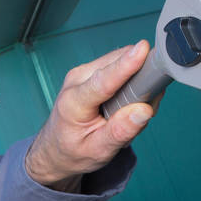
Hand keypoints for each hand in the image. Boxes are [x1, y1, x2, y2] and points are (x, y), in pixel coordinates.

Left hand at [25, 42, 163, 189]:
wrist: (55, 149)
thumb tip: (144, 110)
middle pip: (118, 64)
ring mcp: (83, 72)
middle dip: (140, 82)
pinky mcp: (91, 70)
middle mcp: (76, 80)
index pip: (104, 81)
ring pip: (121, 60)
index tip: (143, 49)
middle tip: (140, 113)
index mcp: (74, 103)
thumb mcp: (98, 151)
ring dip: (135, 82)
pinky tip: (122, 103)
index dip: (125, 65)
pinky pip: (119, 65)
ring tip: (127, 112)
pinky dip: (129, 81)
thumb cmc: (74, 151)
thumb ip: (121, 131)